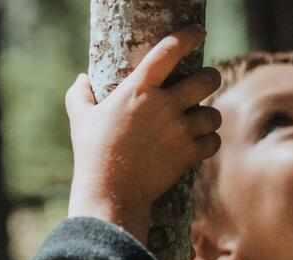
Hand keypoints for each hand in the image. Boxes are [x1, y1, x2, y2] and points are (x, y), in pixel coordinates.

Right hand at [65, 28, 222, 241]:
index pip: (168, 51)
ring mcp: (178, 130)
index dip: (187, 37)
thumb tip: (82, 79)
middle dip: (210, 78)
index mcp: (137, 90)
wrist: (110, 193)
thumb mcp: (80, 119)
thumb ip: (79, 94)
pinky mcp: (188, 154)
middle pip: (207, 79)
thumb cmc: (92, 154)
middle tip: (203, 83)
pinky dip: (207, 143)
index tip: (197, 32)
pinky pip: (212, 141)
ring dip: (207, 117)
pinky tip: (197, 144)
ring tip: (196, 122)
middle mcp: (163, 106)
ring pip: (213, 114)